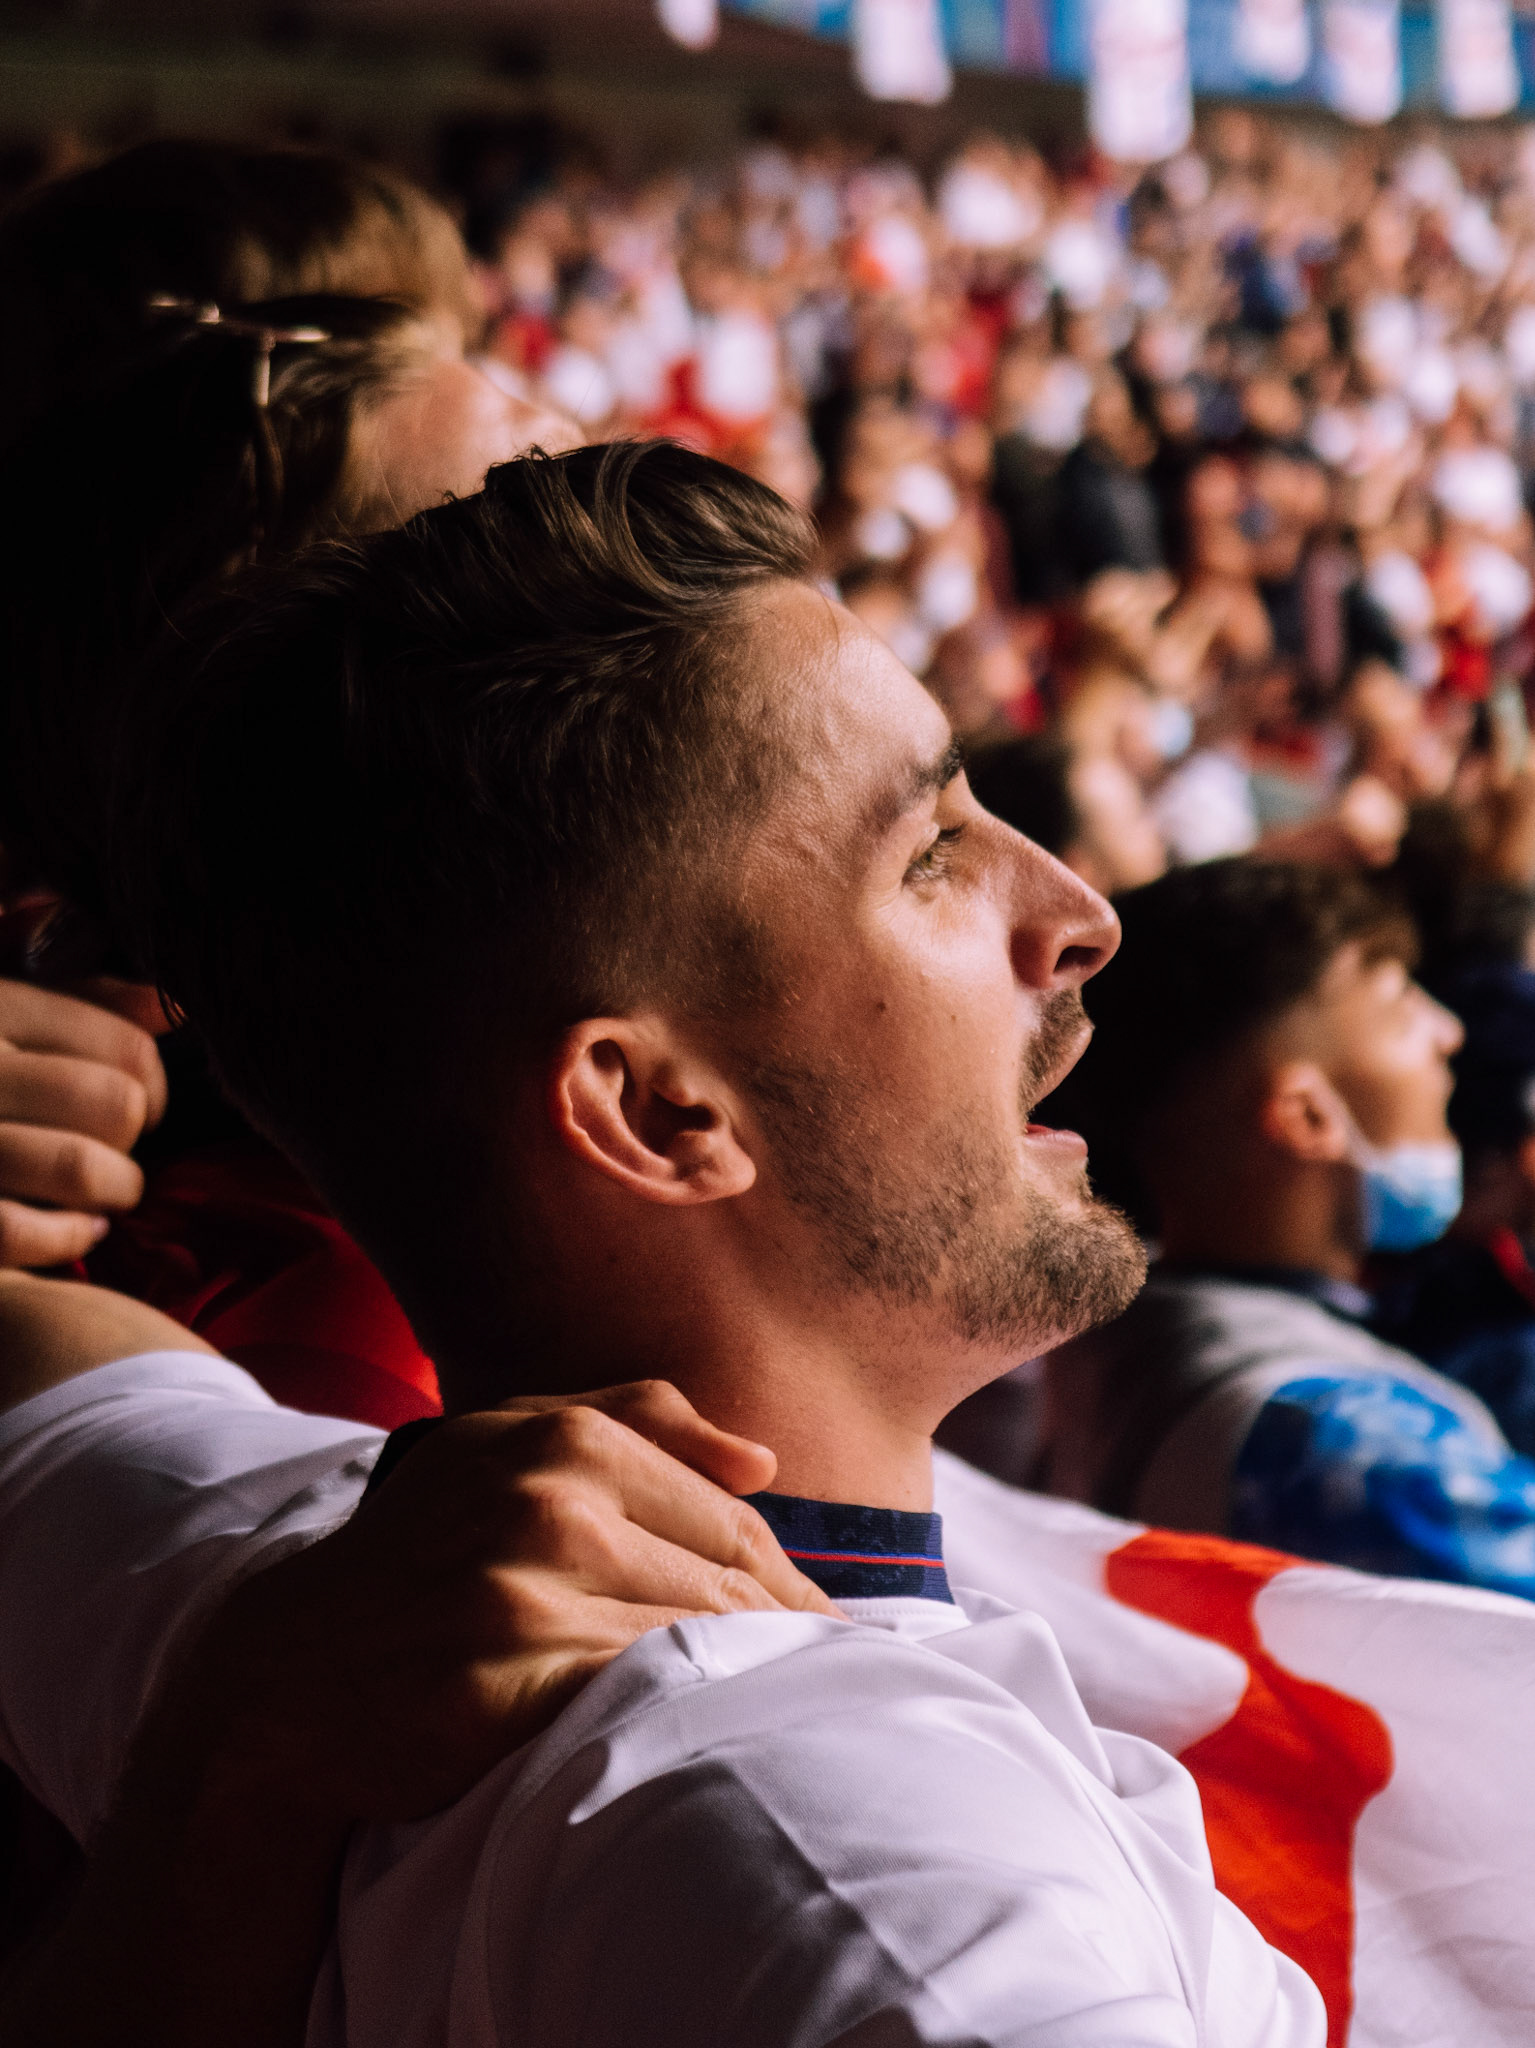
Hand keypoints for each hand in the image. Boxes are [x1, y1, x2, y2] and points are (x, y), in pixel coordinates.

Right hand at [0, 978, 166, 1266]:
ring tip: (109, 1194)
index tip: (145, 1106)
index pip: (125, 1048)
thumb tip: (170, 1010)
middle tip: (119, 1152)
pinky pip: (22, 1231)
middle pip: (112, 1105)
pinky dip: (67, 1238)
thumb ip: (86, 1006)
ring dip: (115, 1190)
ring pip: (78, 1168)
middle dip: (133, 1139)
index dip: (156, 1085)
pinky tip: (79, 1231)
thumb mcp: (4, 1012)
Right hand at [3, 1378, 833, 2047]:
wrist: (290, 1671)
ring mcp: (518, 1596)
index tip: (821, 1627)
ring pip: (689, 1645)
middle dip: (782, 1638)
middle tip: (822, 1682)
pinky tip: (689, 1736)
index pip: (732, 1519)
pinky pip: (626, 1704)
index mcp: (564, 1438)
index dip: (789, 1582)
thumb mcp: (506, 1444)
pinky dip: (671, 1722)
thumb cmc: (422, 1551)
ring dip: (740, 1683)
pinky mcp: (495, 1686)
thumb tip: (763, 1459)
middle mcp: (546, 1504)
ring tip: (772, 1712)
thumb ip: (637, 1419)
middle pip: (723, 1584)